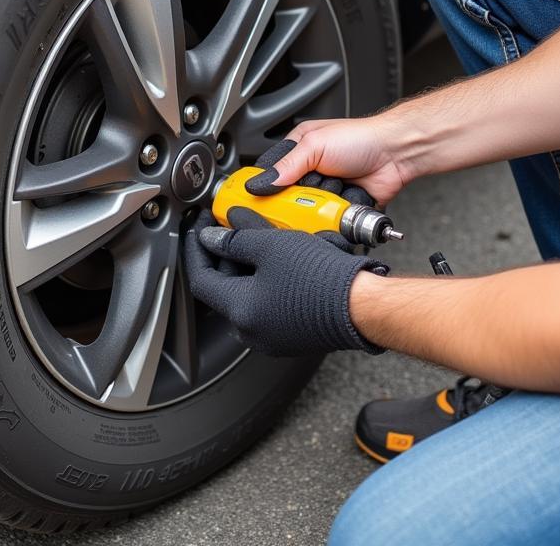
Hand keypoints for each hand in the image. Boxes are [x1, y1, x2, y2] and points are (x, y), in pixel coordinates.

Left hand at [184, 208, 387, 356]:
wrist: (362, 305)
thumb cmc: (322, 280)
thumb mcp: (272, 245)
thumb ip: (236, 239)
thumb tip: (213, 236)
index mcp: (240, 312)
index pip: (200, 277)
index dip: (197, 246)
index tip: (199, 226)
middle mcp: (252, 331)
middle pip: (224, 285)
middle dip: (226, 251)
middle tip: (230, 224)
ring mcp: (273, 335)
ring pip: (248, 291)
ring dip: (248, 262)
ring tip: (259, 234)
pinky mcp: (292, 332)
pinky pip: (269, 300)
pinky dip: (267, 276)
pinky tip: (280, 255)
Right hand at [244, 112, 408, 204]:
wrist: (396, 153)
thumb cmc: (360, 138)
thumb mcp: (315, 145)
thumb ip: (287, 165)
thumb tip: (260, 184)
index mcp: (298, 151)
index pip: (270, 174)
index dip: (263, 189)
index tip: (256, 201)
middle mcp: (311, 172)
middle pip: (288, 199)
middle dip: (298, 199)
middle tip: (308, 191)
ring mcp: (326, 191)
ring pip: (309, 213)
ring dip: (320, 207)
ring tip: (333, 191)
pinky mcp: (341, 208)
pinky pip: (329, 223)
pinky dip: (334, 219)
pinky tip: (341, 205)